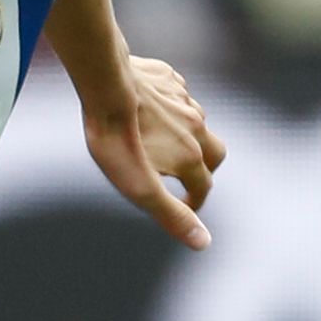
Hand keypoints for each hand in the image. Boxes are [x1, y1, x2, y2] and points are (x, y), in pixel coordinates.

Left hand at [83, 54, 224, 250]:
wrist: (104, 85)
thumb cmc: (117, 140)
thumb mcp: (140, 189)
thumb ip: (172, 215)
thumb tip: (203, 242)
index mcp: (191, 156)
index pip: (203, 187)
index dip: (194, 203)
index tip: (184, 209)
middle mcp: (195, 126)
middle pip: (216, 153)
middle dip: (206, 169)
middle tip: (186, 177)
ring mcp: (184, 98)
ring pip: (197, 122)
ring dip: (189, 136)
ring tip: (164, 143)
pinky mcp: (169, 77)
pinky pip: (179, 95)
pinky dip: (172, 108)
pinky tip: (152, 109)